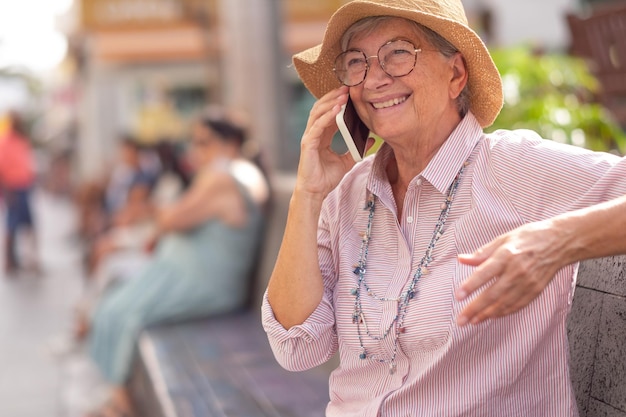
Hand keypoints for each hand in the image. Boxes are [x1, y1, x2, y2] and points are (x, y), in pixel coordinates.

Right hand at [295, 86, 355, 197]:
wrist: (315, 192)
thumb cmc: (327, 178)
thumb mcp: (347, 161)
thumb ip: (357, 150)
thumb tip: (372, 141)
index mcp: (323, 135)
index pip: (329, 113)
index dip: (339, 102)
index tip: (352, 93)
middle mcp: (314, 133)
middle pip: (322, 108)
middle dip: (334, 96)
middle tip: (348, 87)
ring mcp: (310, 137)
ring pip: (318, 113)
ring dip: (331, 102)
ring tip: (343, 94)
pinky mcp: (308, 143)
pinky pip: (317, 126)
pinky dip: (327, 116)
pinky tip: (337, 109)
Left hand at [455, 219, 570, 325]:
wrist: (559, 242)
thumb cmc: (529, 238)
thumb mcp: (503, 239)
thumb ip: (481, 253)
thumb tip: (461, 259)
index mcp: (506, 255)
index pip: (484, 273)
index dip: (470, 285)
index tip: (458, 296)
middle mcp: (516, 271)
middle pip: (492, 293)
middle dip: (474, 308)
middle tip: (460, 320)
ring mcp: (527, 283)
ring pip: (504, 303)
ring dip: (487, 315)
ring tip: (472, 321)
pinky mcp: (536, 290)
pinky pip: (517, 305)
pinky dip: (503, 313)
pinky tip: (491, 316)